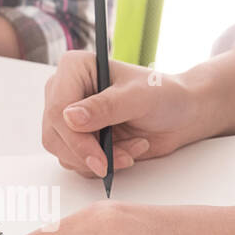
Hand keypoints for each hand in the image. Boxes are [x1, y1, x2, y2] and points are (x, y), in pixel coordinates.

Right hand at [42, 52, 206, 178]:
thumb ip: (105, 107)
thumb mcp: (138, 97)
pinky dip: (104, 165)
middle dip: (89, 155)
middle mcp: (65, 92)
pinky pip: (78, 163)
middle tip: (121, 159)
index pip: (57, 110)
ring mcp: (70, 118)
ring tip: (132, 149)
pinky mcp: (80, 138)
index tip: (100, 159)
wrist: (179, 114)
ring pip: (65, 153)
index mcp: (74, 68)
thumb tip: (69, 118)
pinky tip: (127, 151)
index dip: (76, 140)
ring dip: (101, 160)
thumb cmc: (163, 95)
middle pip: (55, 136)